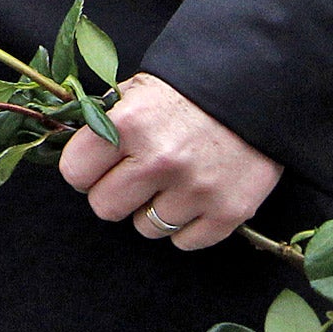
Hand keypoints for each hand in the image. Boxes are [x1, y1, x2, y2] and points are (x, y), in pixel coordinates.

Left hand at [59, 72, 282, 249]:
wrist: (257, 90)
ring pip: (144, 228)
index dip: (84, 169)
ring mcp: (195, 190)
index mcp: (128, 124)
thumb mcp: (137, 90)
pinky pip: (184, 242)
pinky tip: (194, 196)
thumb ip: (104, 123)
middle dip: (113, 192)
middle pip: (105, 207)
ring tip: (171, 180)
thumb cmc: (187, 90)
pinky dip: (186, 225)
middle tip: (133, 174)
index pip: (75, 172)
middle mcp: (159, 160)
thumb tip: (76, 156)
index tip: (97, 164)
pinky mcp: (228, 212)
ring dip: (152, 209)